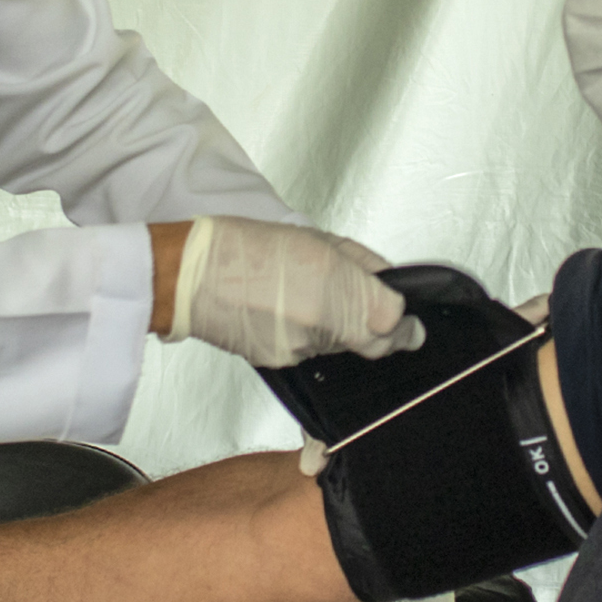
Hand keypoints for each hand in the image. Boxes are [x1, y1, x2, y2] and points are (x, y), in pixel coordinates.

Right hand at [165, 217, 424, 367]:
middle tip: (381, 318)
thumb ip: (360, 262)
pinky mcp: (280, 363)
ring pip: (340, 349)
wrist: (190, 276)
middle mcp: (323, 326)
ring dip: (340, 330)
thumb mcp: (315, 238)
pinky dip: (310, 337)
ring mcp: (300, 349)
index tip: (411, 323)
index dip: (406, 323)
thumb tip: (385, 280)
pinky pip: (311, 354)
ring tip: (312, 299)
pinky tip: (289, 312)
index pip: (393, 320)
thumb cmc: (244, 247)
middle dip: (380, 332)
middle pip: (373, 342)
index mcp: (336, 287)